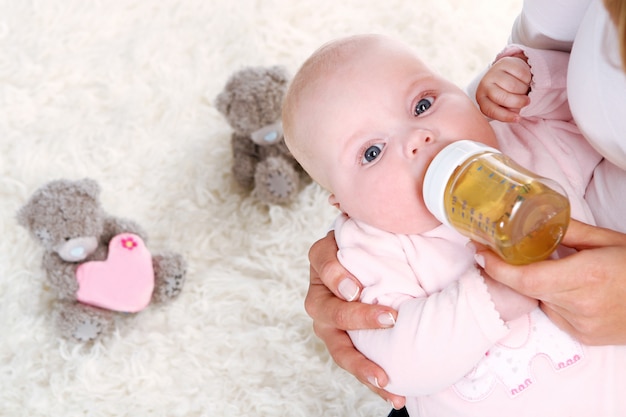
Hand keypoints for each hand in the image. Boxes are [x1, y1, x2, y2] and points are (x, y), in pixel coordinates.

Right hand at [306, 231, 405, 408]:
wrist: (375, 260)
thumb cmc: (372, 239)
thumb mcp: (369, 223)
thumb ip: (370, 217)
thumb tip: (373, 206)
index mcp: (324, 257)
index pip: (323, 263)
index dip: (335, 276)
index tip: (354, 288)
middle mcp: (321, 291)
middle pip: (327, 310)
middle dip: (356, 319)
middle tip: (389, 320)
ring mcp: (330, 321)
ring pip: (337, 346)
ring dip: (360, 365)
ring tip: (386, 382)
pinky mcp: (344, 341)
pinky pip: (354, 362)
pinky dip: (372, 378)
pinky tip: (396, 394)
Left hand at [474, 219, 625, 344]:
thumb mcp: (609, 240)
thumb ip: (570, 230)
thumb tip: (538, 216)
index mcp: (586, 277)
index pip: (525, 279)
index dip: (496, 267)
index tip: (479, 251)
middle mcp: (579, 306)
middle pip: (528, 288)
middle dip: (512, 269)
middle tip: (502, 249)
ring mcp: (580, 325)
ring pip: (540, 300)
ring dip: (538, 283)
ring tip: (559, 267)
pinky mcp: (583, 336)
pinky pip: (554, 313)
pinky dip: (553, 297)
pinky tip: (572, 287)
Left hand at [475, 54, 530, 122]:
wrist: (508, 72)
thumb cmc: (507, 93)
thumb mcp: (504, 105)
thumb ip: (508, 112)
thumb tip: (516, 117)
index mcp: (482, 98)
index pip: (491, 110)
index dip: (506, 116)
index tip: (518, 119)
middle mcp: (484, 85)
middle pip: (503, 98)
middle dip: (518, 102)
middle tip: (526, 101)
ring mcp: (493, 72)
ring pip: (513, 86)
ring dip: (524, 90)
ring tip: (523, 89)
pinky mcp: (504, 62)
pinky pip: (521, 74)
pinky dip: (527, 79)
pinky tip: (524, 79)